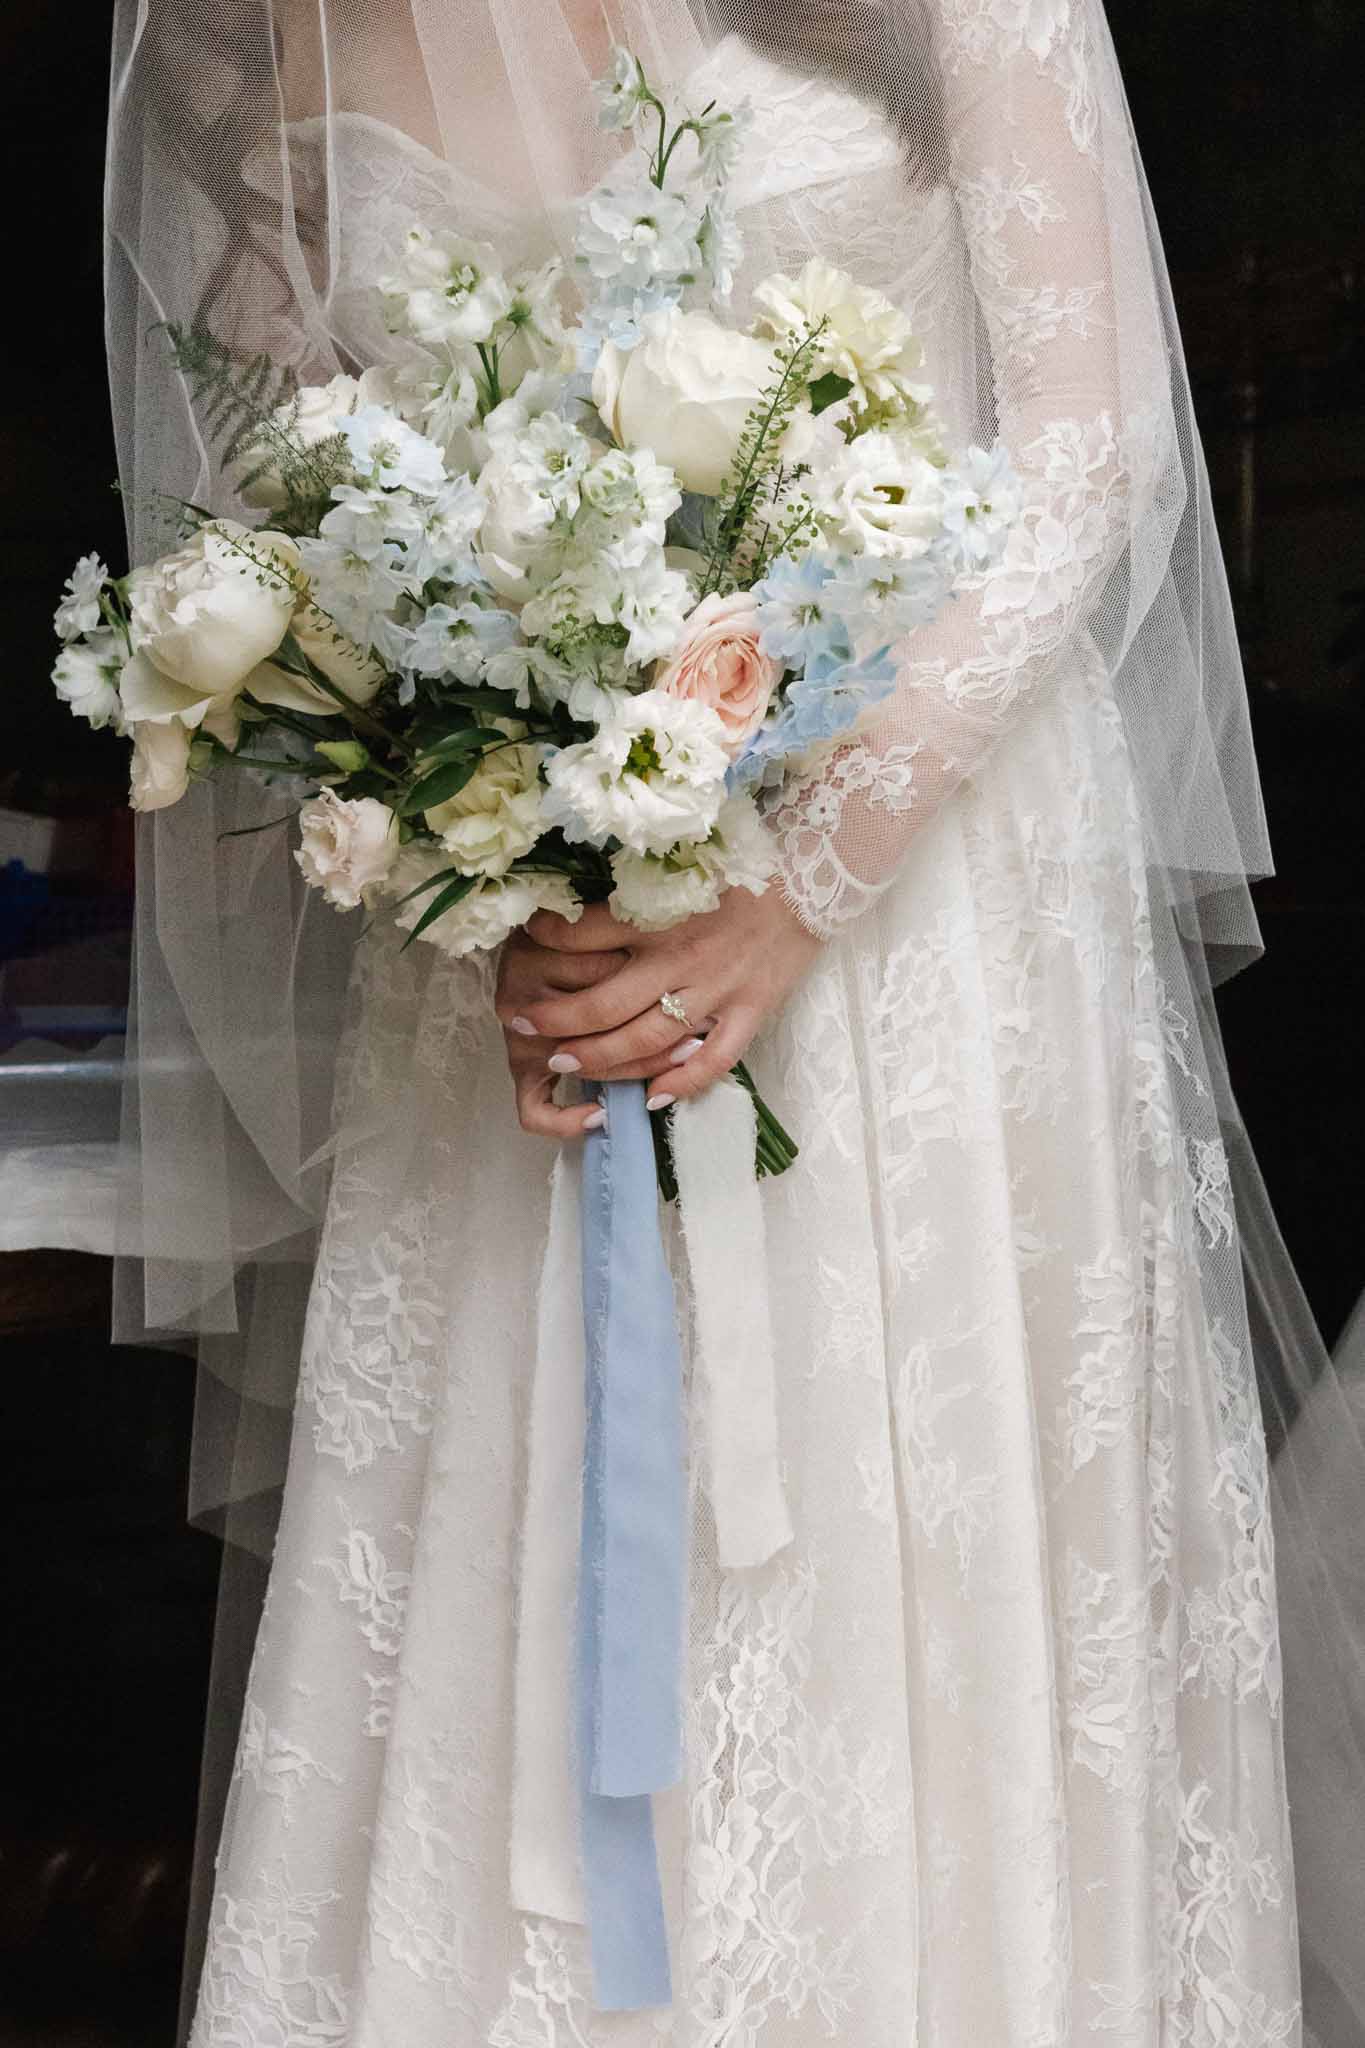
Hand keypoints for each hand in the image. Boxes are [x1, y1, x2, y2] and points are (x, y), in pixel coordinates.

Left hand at [493, 884, 822, 1136]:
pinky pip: (714, 1060)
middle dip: (557, 1019)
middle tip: (523, 1026)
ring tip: (564, 1063)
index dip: (546, 941)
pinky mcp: (749, 1011)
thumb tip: (578, 905)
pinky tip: (650, 1099)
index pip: (585, 933)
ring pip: (647, 1038)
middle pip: (605, 1002)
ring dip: (601, 1058)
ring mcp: (716, 990)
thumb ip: (635, 891)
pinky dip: (682, 1083)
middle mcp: (681, 957)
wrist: (815, 876)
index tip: (522, 943)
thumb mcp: (681, 867)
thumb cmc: (741, 869)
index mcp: (660, 915)